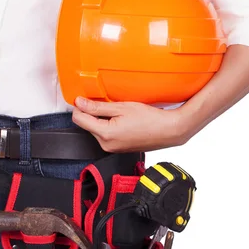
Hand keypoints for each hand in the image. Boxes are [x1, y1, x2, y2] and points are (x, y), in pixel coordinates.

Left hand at [71, 97, 189, 152]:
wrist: (169, 131)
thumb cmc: (151, 119)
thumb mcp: (122, 107)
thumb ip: (97, 106)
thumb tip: (80, 103)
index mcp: (105, 134)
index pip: (79, 119)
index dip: (80, 106)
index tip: (86, 99)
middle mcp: (106, 145)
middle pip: (88, 125)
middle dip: (93, 113)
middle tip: (109, 104)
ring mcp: (113, 149)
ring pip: (97, 130)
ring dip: (103, 120)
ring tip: (120, 113)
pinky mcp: (119, 149)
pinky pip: (107, 136)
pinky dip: (111, 126)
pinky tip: (124, 121)